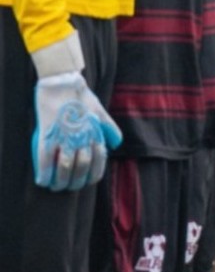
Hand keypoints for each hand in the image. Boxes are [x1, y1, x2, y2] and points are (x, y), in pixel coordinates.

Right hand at [31, 73, 122, 190]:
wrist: (62, 83)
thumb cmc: (80, 97)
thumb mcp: (100, 111)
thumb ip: (109, 128)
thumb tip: (116, 144)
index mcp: (95, 133)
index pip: (98, 162)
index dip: (92, 176)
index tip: (86, 183)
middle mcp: (82, 137)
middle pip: (81, 167)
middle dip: (75, 182)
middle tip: (68, 187)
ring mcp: (64, 136)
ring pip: (64, 166)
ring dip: (60, 181)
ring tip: (55, 187)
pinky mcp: (48, 134)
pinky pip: (46, 158)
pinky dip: (45, 172)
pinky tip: (42, 181)